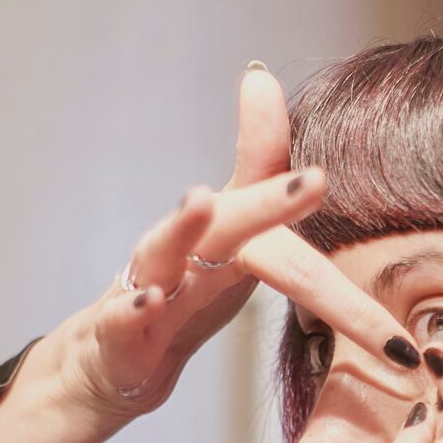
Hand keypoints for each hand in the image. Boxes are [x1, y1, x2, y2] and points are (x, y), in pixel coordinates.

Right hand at [0, 64, 423, 442]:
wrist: (111, 362)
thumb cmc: (188, 293)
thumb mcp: (238, 239)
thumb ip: (262, 169)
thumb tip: (265, 80)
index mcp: (227, 234)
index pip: (268, 198)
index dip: (296, 184)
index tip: (331, 170)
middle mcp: (185, 250)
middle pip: (231, 219)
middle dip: (273, 199)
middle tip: (316, 181)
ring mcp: (147, 288)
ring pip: (162, 251)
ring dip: (181, 227)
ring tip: (201, 198)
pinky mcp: (118, 336)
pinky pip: (123, 320)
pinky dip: (133, 309)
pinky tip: (151, 298)